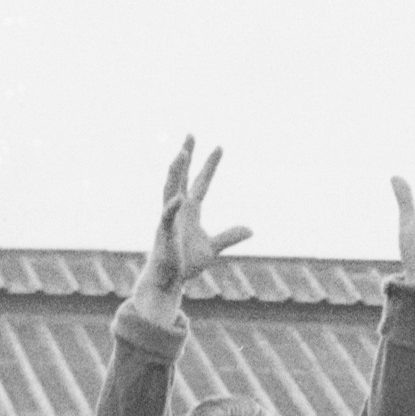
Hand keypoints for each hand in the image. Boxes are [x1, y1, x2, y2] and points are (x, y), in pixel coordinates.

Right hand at [141, 137, 249, 295]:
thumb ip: (229, 236)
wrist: (168, 281)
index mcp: (191, 211)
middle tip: (191, 134)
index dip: (210, 165)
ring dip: (176, 171)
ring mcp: (169, 219)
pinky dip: (172, 207)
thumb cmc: (185, 264)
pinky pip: (167, 217)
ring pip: (170, 189)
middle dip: (187, 155)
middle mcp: (178, 209)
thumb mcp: (212, 249)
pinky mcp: (164, 233)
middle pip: (182, 177)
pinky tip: (179, 198)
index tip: (219, 147)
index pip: (202, 182)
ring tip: (182, 153)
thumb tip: (250, 229)